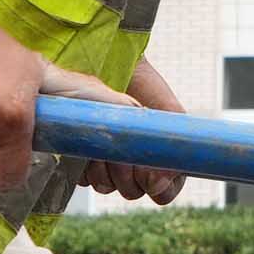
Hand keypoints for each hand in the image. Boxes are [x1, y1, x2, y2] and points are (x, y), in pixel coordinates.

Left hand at [70, 57, 194, 203]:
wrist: (106, 61)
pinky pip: (84, 179)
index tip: (151, 176)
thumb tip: (159, 185)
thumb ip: (174, 146)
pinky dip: (86, 167)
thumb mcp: (167, 112)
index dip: (160, 189)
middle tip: (125, 156)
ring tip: (105, 148)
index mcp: (157, 157)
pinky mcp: (79, 156)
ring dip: (107, 173)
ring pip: (109, 188)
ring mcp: (105, 161)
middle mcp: (132, 163)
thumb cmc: (139, 84)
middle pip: (134, 192)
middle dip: (130, 179)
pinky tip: (88, 148)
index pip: (164, 191)